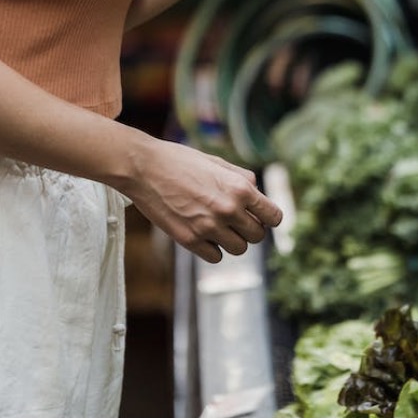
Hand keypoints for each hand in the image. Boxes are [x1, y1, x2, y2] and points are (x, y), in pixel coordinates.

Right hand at [126, 138, 281, 263]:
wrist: (144, 168)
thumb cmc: (181, 160)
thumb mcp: (217, 162)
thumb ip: (241, 178)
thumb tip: (257, 193)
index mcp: (239, 188)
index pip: (273, 216)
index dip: (269, 217)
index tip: (260, 216)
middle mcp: (228, 210)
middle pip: (258, 236)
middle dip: (251, 229)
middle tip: (237, 220)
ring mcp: (209, 227)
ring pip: (239, 249)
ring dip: (233, 240)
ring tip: (219, 225)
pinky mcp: (190, 241)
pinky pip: (216, 257)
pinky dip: (213, 248)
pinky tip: (203, 232)